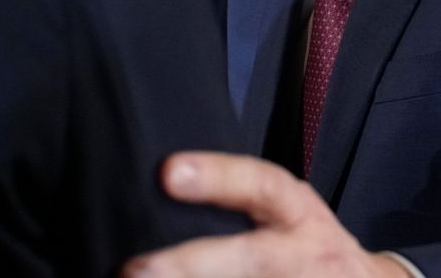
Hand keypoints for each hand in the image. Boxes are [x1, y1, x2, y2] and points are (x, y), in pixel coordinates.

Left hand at [123, 152, 409, 277]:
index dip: (219, 177)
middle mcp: (302, 255)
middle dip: (194, 265)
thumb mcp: (287, 211)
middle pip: (253, 258)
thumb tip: (163, 186)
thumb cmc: (306, 244)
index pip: (262, 184)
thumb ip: (238, 202)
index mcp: (297, 212)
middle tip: (133, 270)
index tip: (169, 173)